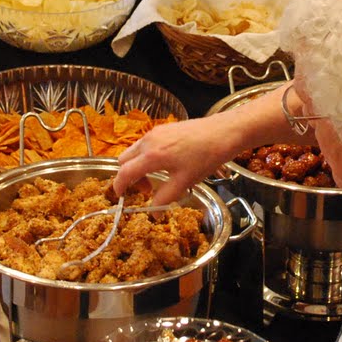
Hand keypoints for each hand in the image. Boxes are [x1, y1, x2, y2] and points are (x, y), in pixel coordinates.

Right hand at [114, 118, 242, 204]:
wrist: (222, 133)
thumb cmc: (205, 157)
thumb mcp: (184, 182)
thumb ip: (165, 198)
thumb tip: (154, 212)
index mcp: (151, 156)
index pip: (125, 172)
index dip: (119, 186)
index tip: (121, 196)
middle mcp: (148, 141)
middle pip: (124, 160)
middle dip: (129, 176)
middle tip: (148, 188)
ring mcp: (155, 132)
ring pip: (133, 151)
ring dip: (138, 166)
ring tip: (158, 177)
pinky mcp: (163, 128)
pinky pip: (145, 144)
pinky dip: (146, 156)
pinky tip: (166, 164)